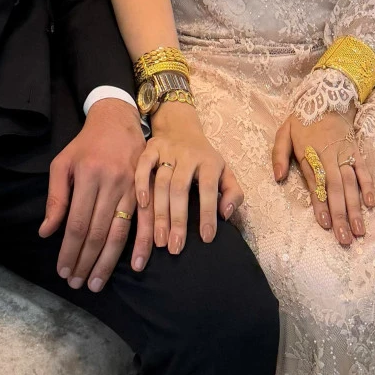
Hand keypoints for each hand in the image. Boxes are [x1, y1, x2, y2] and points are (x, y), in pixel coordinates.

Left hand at [39, 98, 143, 292]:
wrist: (117, 119)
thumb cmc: (86, 144)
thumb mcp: (63, 163)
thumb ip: (56, 197)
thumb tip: (47, 232)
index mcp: (88, 174)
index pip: (77, 222)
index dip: (69, 250)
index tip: (63, 271)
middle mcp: (111, 181)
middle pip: (97, 232)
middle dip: (85, 262)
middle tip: (77, 284)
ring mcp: (132, 186)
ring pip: (119, 232)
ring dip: (108, 262)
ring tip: (97, 283)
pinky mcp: (146, 189)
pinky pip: (145, 221)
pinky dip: (142, 245)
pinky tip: (135, 266)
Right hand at [135, 101, 242, 260]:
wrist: (181, 126)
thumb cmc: (205, 158)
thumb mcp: (225, 171)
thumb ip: (233, 193)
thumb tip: (226, 214)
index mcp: (208, 161)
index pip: (209, 188)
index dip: (208, 212)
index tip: (206, 238)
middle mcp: (187, 155)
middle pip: (180, 189)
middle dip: (178, 220)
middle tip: (175, 248)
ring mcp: (167, 150)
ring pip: (161, 183)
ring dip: (159, 213)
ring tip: (159, 241)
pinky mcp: (150, 148)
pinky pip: (144, 165)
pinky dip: (141, 183)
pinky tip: (142, 205)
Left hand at [272, 110, 374, 246]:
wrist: (327, 97)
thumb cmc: (303, 120)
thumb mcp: (284, 132)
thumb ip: (279, 155)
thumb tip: (278, 178)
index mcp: (310, 155)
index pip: (316, 184)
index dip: (321, 205)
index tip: (326, 224)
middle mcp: (329, 157)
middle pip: (336, 189)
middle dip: (341, 215)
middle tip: (344, 239)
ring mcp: (344, 154)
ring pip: (351, 184)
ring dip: (355, 208)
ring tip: (358, 231)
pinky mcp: (355, 151)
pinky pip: (363, 170)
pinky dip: (368, 185)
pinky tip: (371, 203)